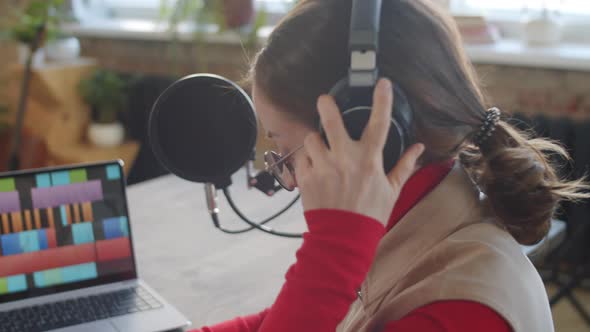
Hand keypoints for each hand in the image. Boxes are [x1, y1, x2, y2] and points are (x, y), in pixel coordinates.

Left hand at [294, 79, 424, 225]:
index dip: (382, 100)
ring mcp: (323, 168)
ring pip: (311, 138)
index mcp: (368, 160)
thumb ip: (404, 166)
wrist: (343, 239)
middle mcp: (344, 160)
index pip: (379, 123)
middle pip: (331, 120)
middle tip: (325, 100)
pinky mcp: (306, 178)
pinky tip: (315, 171)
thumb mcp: (391, 191)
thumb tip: (419, 147)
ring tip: (322, 153)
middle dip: (326, 105)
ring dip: (316, 142)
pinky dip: (307, 162)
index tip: (383, 83)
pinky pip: (302, 158)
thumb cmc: (369, 215)